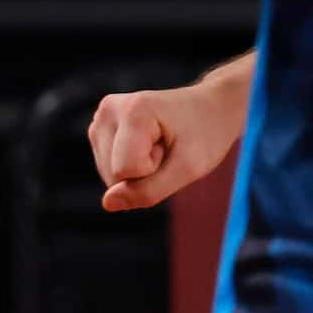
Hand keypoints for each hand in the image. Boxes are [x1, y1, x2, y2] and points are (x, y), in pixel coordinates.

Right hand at [90, 73, 248, 211]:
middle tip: (170, 147)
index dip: (155, 170)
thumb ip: (148, 191)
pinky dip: (133, 169)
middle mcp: (109, 110)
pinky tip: (149, 146)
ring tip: (161, 145)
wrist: (211, 108)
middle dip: (146, 172)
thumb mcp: (189, 168)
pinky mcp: (100, 131)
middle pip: (115, 176)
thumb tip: (107, 203)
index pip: (126, 171)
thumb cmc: (206, 135)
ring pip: (111, 177)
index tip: (174, 146)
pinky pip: (110, 172)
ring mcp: (101, 120)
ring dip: (140, 171)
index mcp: (133, 110)